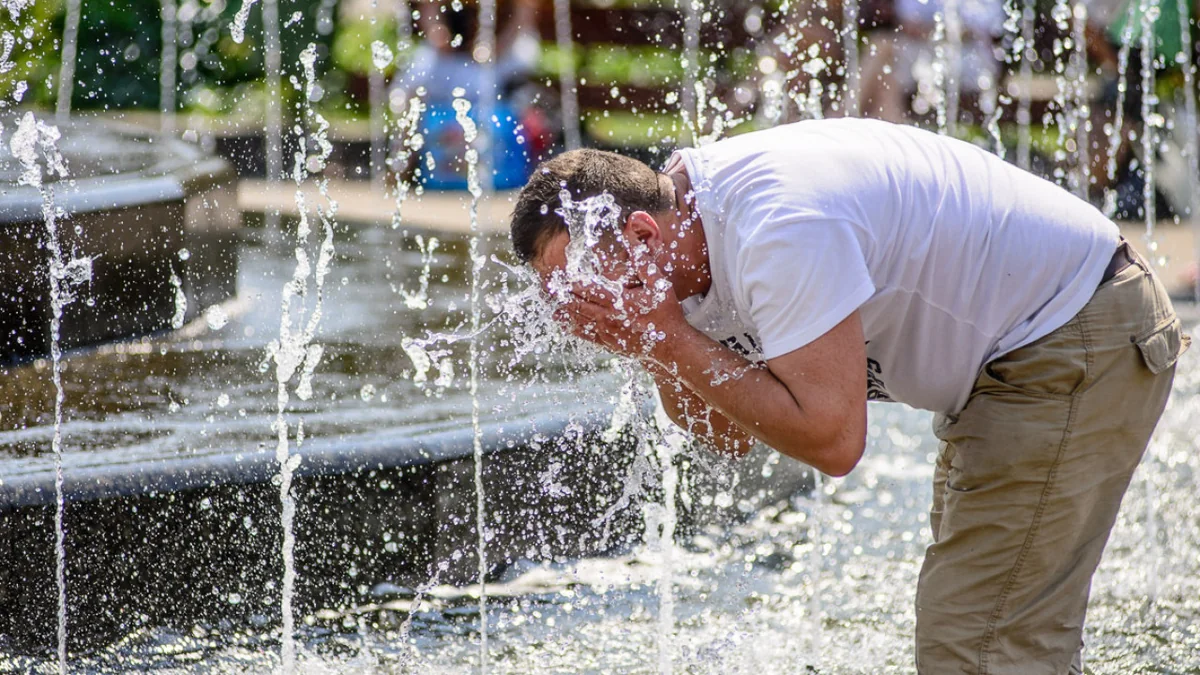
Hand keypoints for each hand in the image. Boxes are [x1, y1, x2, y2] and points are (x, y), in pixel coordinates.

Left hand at [555, 250, 689, 360]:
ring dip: (563, 311)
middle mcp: (609, 317)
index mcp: (620, 301)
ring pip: (577, 320)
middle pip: (577, 305)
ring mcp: (607, 332)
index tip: (561, 273)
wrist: (671, 346)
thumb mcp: (659, 284)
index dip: (572, 281)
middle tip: (548, 287)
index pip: (589, 289)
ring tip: (550, 302)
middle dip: (562, 295)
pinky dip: (571, 326)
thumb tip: (631, 237)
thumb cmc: (666, 313)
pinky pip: (584, 335)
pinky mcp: (608, 343)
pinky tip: (562, 321)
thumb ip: (643, 261)